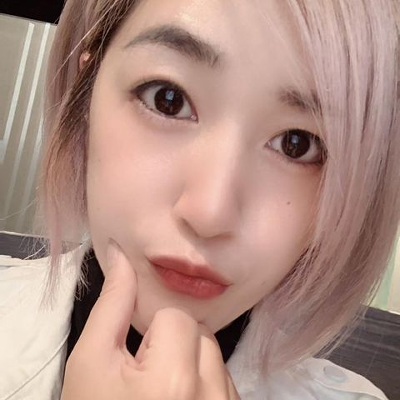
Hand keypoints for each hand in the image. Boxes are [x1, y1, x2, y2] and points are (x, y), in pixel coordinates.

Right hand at [60, 240, 240, 399]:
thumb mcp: (91, 362)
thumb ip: (112, 303)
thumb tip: (120, 254)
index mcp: (174, 380)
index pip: (178, 319)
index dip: (152, 333)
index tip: (137, 359)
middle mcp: (211, 398)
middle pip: (202, 335)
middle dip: (174, 345)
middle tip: (146, 376)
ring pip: (216, 357)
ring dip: (193, 363)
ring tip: (163, 392)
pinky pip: (226, 383)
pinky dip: (207, 384)